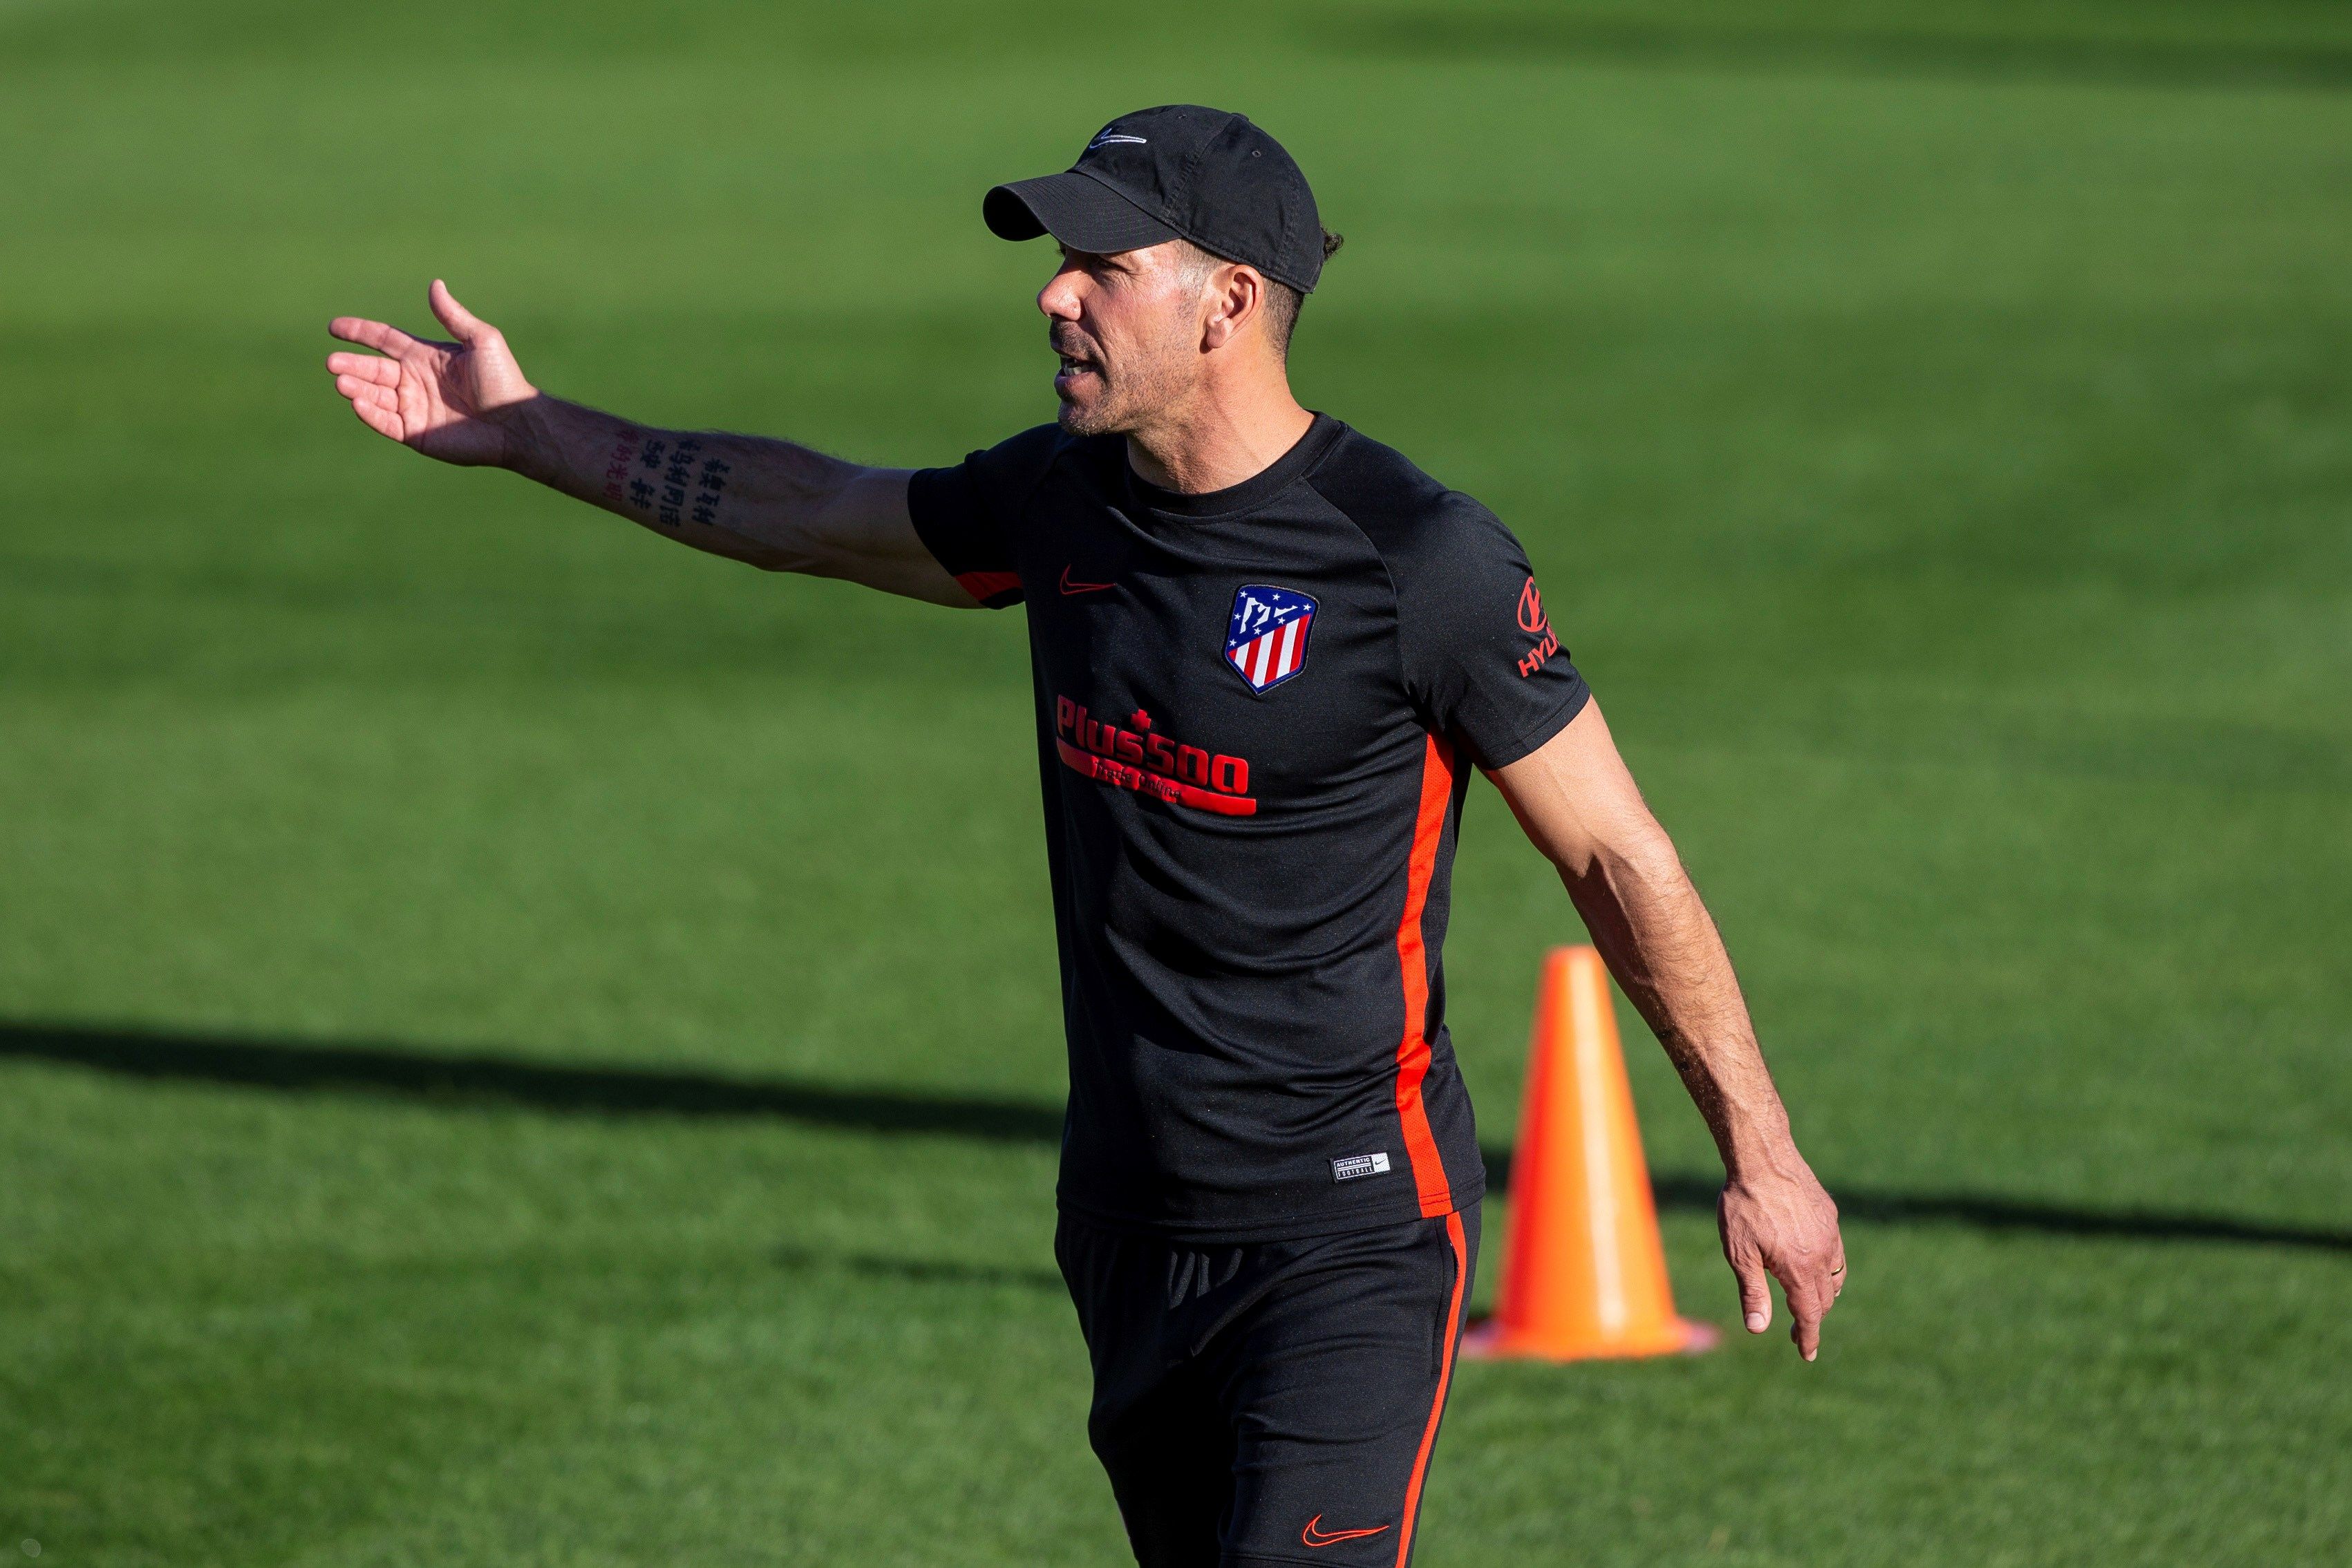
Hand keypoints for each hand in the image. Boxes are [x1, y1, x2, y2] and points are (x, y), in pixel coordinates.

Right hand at [326, 280, 537, 466]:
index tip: (334, 327)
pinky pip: (385, 422)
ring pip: (374, 395)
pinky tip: (357, 402)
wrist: (516, 423)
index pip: (384, 340)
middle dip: (351, 365)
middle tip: (332, 362)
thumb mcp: (481, 340)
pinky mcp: (416, 433)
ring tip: (341, 381)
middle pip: (373, 369)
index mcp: (425, 356)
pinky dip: (369, 413)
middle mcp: (415, 381)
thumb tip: (435, 284)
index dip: (360, 332)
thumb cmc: (503, 380)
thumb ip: (453, 316)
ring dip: (356, 387)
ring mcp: (414, 408)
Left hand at [1718, 1158, 1844, 1360]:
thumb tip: (1759, 1329)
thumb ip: (1753, 1292)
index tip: (1807, 1355)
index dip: (1809, 1336)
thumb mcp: (1739, 1253)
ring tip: (1808, 1303)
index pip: (1809, 1314)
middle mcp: (1821, 1253)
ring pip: (1835, 1276)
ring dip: (1824, 1295)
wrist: (1762, 1158)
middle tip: (1798, 1332)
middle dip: (1812, 1318)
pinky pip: (1835, 1251)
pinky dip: (1828, 1268)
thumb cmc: (1743, 1205)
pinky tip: (1814, 1265)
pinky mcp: (1829, 1214)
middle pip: (1824, 1298)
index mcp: (1799, 1267)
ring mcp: (1828, 1233)